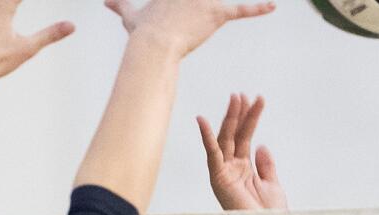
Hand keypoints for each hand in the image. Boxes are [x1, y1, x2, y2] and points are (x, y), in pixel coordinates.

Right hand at [106, 0, 275, 57]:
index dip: (189, 1)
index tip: (191, 4)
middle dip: (205, 2)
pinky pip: (241, 10)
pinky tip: (272, 6)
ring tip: (239, 8)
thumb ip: (120, 6)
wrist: (153, 45)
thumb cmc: (143, 32)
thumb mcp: (131, 15)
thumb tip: (106, 2)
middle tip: (207, 10)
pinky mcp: (217, 13)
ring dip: (229, 5)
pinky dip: (258, 9)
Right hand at [198, 95, 287, 212]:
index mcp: (243, 169)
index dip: (250, 119)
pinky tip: (202, 120)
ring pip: (224, 139)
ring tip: (236, 98)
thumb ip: (266, 165)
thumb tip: (261, 145)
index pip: (245, 137)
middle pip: (234, 135)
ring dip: (229, 118)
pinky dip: (206, 138)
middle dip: (239, 114)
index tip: (256, 100)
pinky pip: (211, 155)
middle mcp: (231, 168)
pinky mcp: (218, 179)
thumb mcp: (272, 184)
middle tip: (243, 94)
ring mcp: (224, 173)